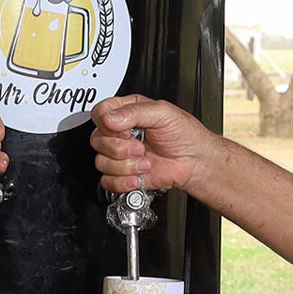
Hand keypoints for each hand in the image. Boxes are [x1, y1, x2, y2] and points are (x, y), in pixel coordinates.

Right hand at [90, 96, 213, 194]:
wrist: (195, 162)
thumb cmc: (185, 135)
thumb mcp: (163, 113)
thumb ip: (134, 112)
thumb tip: (109, 119)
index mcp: (127, 113)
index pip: (99, 113)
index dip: (107, 123)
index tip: (126, 128)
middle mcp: (121, 134)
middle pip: (97, 140)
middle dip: (120, 147)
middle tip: (140, 146)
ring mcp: (121, 156)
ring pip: (101, 162)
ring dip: (126, 165)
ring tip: (145, 162)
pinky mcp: (124, 175)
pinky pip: (107, 182)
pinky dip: (123, 182)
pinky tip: (138, 176)